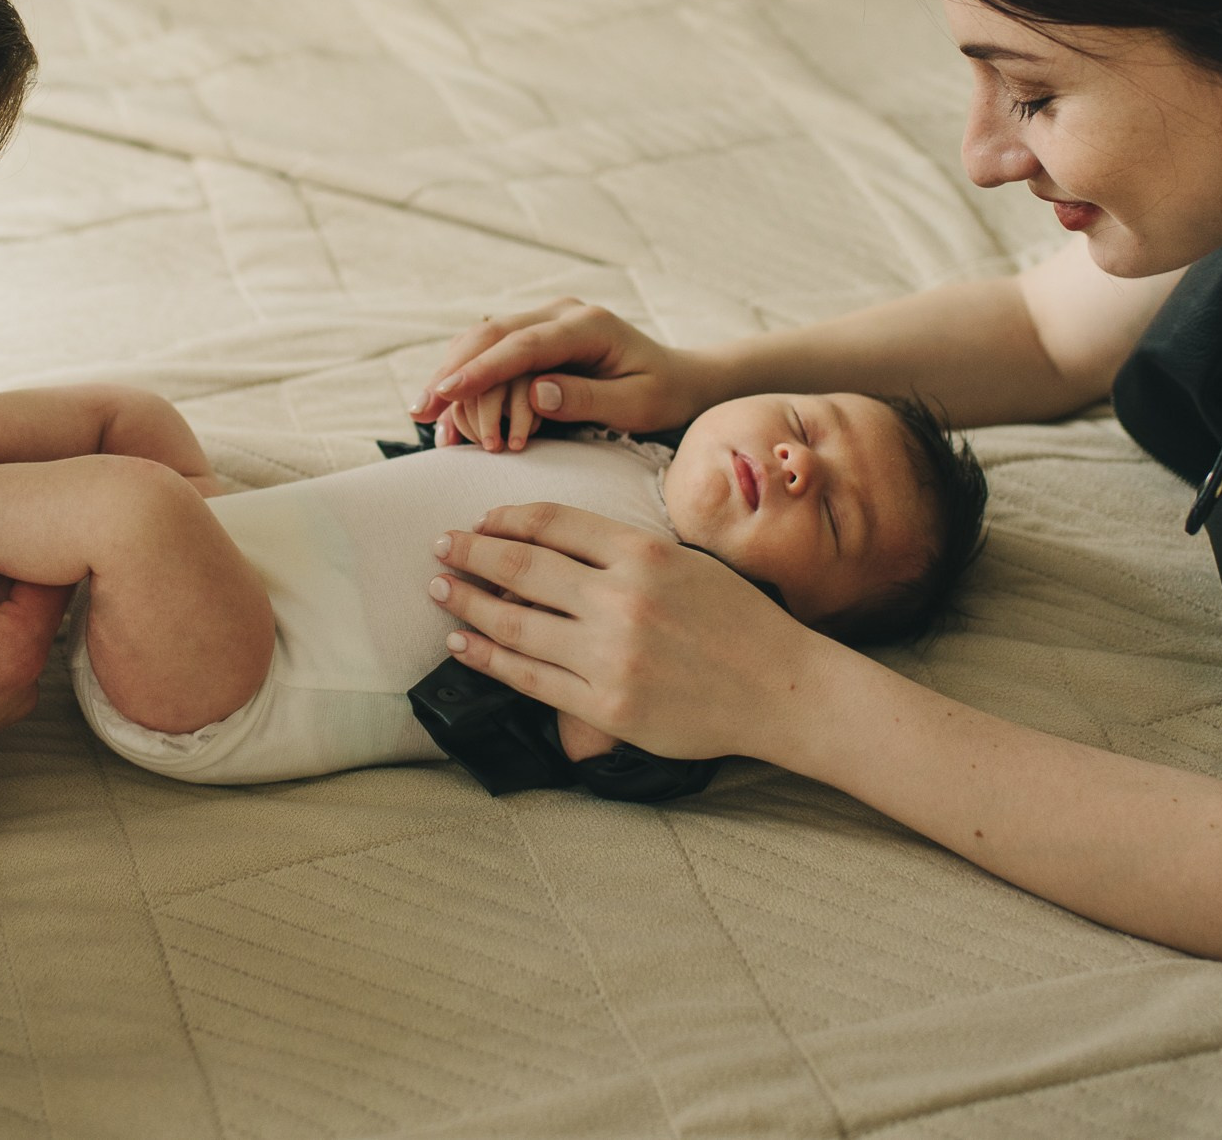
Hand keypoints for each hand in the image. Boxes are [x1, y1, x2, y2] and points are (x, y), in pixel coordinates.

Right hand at [410, 300, 717, 448]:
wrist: (681, 379)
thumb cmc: (664, 396)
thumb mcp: (637, 404)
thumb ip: (587, 398)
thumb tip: (535, 393)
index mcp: (588, 325)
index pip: (523, 344)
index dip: (481, 369)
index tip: (446, 392)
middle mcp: (562, 313)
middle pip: (492, 333)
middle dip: (452, 371)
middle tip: (419, 410)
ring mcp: (547, 320)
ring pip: (484, 338)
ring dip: (452, 373)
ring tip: (422, 414)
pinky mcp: (539, 337)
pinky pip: (493, 350)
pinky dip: (466, 374)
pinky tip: (444, 405)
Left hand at [428, 502, 814, 760]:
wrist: (782, 690)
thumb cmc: (737, 622)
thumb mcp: (685, 562)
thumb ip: (622, 551)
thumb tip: (550, 544)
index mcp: (643, 552)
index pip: (554, 522)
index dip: (506, 517)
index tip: (480, 519)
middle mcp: (622, 598)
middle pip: (523, 566)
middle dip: (471, 551)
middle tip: (440, 544)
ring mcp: (610, 655)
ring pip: (514, 622)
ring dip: (467, 602)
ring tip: (439, 588)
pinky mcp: (605, 705)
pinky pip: (529, 678)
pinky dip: (486, 658)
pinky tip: (461, 645)